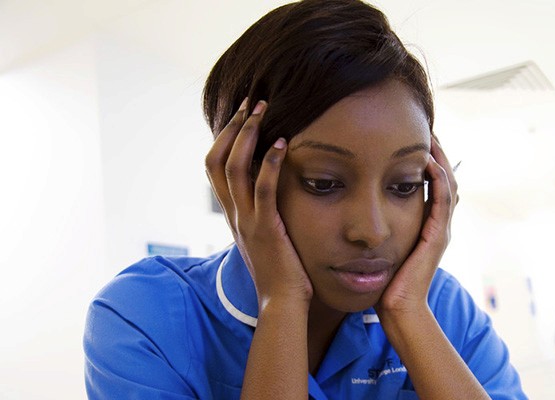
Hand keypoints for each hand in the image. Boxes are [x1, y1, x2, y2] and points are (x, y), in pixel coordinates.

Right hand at [205, 99, 311, 309]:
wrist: (281, 303)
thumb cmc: (281, 271)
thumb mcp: (265, 236)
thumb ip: (262, 213)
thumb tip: (272, 192)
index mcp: (232, 214)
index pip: (215, 167)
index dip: (225, 138)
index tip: (242, 115)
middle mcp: (233, 214)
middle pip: (217, 160)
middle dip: (232, 128)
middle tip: (251, 103)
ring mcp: (247, 220)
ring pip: (234, 168)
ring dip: (247, 135)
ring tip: (262, 111)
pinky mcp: (266, 228)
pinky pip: (263, 189)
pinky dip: (270, 163)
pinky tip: (283, 143)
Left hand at [376, 134, 457, 314]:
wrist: (397, 308)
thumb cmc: (384, 281)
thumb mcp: (381, 246)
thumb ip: (377, 228)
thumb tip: (356, 211)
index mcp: (427, 225)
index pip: (433, 183)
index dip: (428, 160)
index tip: (414, 137)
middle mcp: (438, 224)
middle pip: (446, 178)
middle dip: (438, 152)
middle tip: (426, 127)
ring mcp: (441, 229)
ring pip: (448, 184)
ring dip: (441, 158)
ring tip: (430, 135)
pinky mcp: (437, 236)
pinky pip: (443, 200)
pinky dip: (438, 179)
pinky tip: (429, 161)